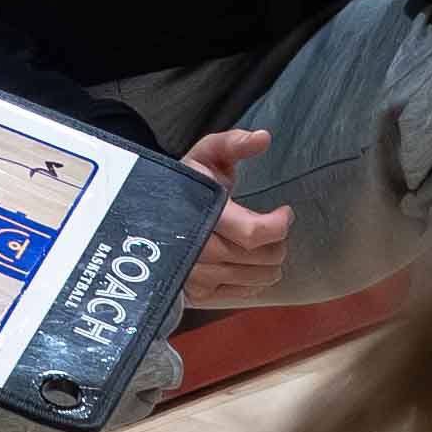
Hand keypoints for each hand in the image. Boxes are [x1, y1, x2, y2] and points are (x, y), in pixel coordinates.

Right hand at [180, 125, 292, 304]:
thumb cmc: (185, 183)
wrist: (147, 214)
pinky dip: (254, 280)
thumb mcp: (205, 155)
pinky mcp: (198, 294)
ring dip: (270, 263)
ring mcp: (197, 276)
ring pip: (258, 279)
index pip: (256, 234)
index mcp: (203, 215)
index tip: (284, 211)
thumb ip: (232, 143)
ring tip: (263, 245)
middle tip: (273, 229)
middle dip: (278, 242)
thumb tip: (263, 137)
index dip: (280, 224)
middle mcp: (198, 250)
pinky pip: (244, 294)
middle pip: (263, 259)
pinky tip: (248, 263)